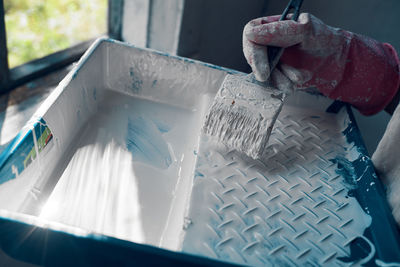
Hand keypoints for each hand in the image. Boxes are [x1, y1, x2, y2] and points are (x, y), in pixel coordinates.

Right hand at [243, 13, 399, 114]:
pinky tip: (297, 80)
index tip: (261, 63)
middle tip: (267, 77)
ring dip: (278, 78)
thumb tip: (251, 34)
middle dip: (263, 68)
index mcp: (272, 26)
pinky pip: (272, 83)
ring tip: (297, 77)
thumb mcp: (305, 30)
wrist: (339, 62)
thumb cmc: (325, 40)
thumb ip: (279, 31)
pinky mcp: (278, 75)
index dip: (252, 50)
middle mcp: (269, 42)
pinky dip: (284, 84)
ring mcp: (272, 60)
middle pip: (253, 55)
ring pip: (262, 72)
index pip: (251, 34)